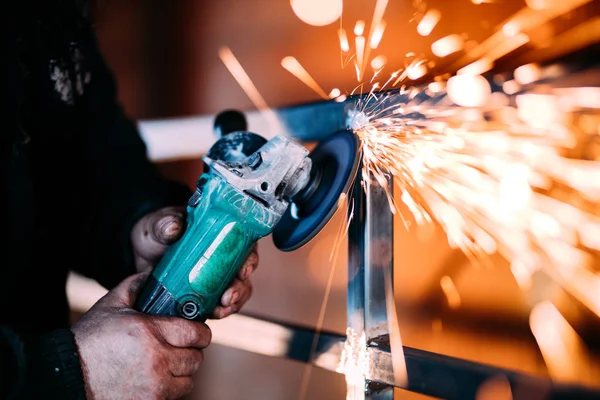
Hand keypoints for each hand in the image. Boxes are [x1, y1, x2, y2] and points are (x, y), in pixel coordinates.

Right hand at [72, 272, 210, 399]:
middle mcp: (157, 359)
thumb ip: (134, 286)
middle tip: (181, 347)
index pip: (196, 333)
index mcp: (150, 331)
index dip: (200, 332)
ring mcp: (155, 384)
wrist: (67, 377)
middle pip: (196, 357)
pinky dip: (173, 387)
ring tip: (169, 363)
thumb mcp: (110, 305)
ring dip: (183, 371)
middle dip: (191, 351)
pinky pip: (176, 394)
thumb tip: (152, 272)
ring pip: (189, 378)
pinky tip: (159, 378)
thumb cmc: (89, 340)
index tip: (196, 332)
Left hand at [130, 206, 258, 318]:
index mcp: (222, 233)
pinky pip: (221, 304)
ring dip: (234, 302)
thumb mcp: (159, 225)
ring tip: (221, 309)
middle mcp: (226, 255)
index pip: (246, 244)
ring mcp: (219, 276)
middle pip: (244, 272)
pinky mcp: (208, 294)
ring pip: (237, 291)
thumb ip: (166, 225)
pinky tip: (213, 313)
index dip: (249, 259)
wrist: (144, 254)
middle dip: (240, 287)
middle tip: (228, 296)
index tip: (243, 271)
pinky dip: (220, 311)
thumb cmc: (157, 233)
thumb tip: (173, 227)